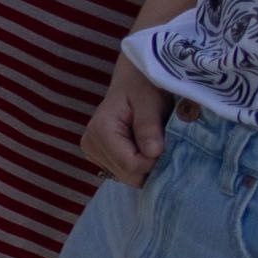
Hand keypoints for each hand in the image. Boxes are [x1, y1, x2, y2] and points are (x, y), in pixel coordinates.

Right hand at [82, 58, 171, 186]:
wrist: (133, 80)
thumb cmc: (143, 85)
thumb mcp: (150, 101)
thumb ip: (149, 126)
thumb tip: (153, 153)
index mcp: (101, 131)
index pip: (131, 165)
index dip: (154, 161)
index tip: (166, 144)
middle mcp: (91, 144)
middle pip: (128, 176)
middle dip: (150, 165)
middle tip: (162, 143)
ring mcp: (93, 152)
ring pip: (128, 177)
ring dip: (146, 165)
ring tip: (152, 142)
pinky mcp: (100, 156)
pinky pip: (125, 172)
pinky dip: (139, 165)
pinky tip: (144, 147)